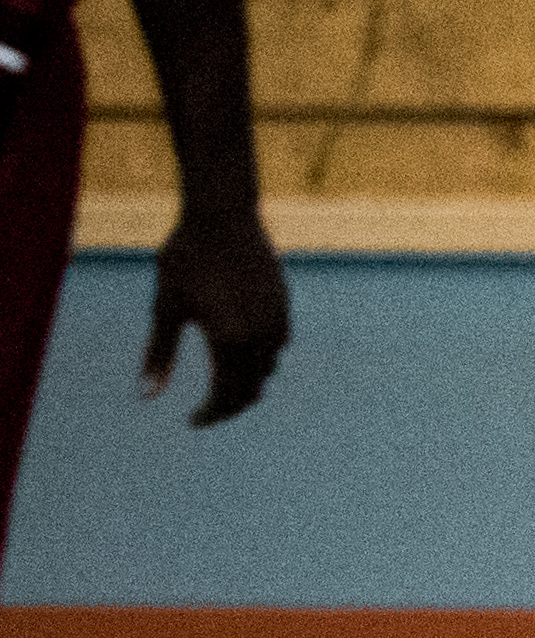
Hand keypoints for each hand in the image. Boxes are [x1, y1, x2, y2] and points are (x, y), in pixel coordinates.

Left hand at [147, 210, 288, 424]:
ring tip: (222, 384)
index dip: (210, 415)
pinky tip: (241, 353)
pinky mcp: (285, 310)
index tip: (193, 422)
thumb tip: (145, 396)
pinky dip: (259, 361)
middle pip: (251, 392)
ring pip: (266, 372)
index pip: (226, 397)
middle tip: (206, 411)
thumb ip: (159, 355)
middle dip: (229, 406)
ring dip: (245, 384)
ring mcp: (277, 324)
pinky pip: (276, 349)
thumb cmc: (186, 258)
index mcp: (229, 341)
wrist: (224, 215)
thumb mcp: (166, 307)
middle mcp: (260, 339)